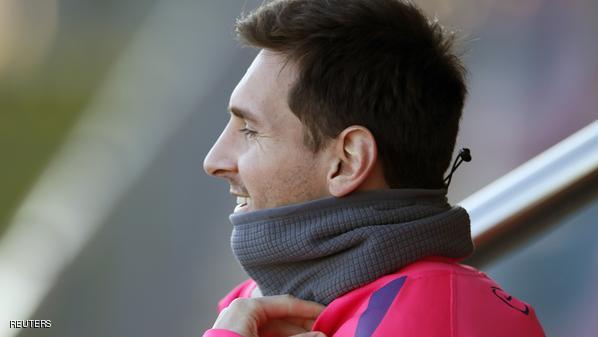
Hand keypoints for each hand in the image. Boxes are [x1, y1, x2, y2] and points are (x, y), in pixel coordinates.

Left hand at [212, 295, 326, 336]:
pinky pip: (262, 336)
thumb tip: (323, 336)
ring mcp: (236, 326)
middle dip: (302, 326)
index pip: (286, 303)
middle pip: (279, 316)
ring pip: (272, 328)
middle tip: (324, 331)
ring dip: (293, 335)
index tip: (328, 315)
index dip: (309, 310)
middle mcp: (240, 312)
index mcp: (247, 307)